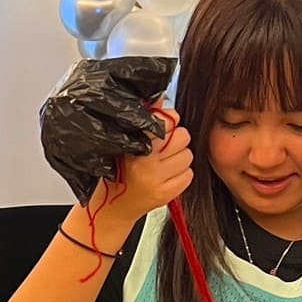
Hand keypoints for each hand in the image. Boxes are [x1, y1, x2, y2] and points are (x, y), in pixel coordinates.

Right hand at [103, 109, 191, 223]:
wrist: (113, 204)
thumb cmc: (120, 169)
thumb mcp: (126, 139)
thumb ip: (146, 117)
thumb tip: (162, 97)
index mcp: (132, 143)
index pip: (165, 121)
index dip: (169, 122)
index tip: (164, 126)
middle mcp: (144, 162)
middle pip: (183, 136)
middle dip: (177, 139)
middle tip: (165, 147)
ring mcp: (155, 180)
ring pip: (188, 156)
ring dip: (180, 158)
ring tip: (165, 163)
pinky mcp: (165, 194)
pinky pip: (188, 175)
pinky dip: (181, 174)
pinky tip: (167, 176)